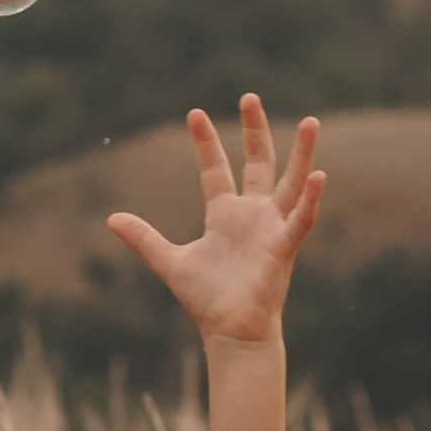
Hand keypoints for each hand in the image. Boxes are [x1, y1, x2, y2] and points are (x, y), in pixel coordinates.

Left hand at [109, 95, 323, 346]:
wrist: (230, 333)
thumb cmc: (207, 301)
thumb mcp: (170, 262)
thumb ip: (144, 239)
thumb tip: (110, 218)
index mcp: (225, 215)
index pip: (215, 169)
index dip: (206, 143)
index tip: (193, 114)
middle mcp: (252, 215)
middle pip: (257, 163)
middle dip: (255, 131)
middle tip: (249, 97)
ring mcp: (272, 228)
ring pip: (291, 182)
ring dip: (303, 153)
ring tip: (312, 122)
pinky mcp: (284, 247)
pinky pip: (301, 218)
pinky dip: (311, 198)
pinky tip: (320, 175)